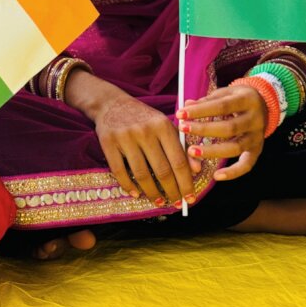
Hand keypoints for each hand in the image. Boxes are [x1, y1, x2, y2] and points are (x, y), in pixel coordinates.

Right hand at [92, 88, 198, 205]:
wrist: (111, 103)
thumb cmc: (143, 118)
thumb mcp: (165, 126)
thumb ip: (182, 146)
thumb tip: (196, 170)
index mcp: (163, 126)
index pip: (178, 160)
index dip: (186, 183)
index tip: (190, 198)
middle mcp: (145, 131)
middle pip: (162, 170)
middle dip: (171, 191)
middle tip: (176, 203)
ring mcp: (125, 137)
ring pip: (141, 174)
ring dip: (152, 192)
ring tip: (158, 201)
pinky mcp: (108, 142)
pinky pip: (119, 171)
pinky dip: (128, 186)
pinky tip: (136, 193)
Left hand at [177, 84, 267, 180]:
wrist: (264, 103)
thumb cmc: (237, 98)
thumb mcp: (226, 93)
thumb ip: (207, 100)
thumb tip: (186, 106)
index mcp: (248, 99)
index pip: (222, 106)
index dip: (200, 110)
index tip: (181, 114)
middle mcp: (256, 119)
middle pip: (229, 128)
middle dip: (203, 130)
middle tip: (183, 129)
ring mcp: (258, 136)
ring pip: (235, 147)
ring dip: (212, 151)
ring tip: (192, 152)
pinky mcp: (257, 150)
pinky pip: (247, 165)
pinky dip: (233, 172)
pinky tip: (216, 176)